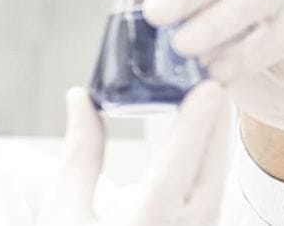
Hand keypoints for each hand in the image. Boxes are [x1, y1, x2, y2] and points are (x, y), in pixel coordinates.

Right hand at [39, 83, 232, 225]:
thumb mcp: (65, 207)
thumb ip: (80, 151)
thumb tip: (80, 98)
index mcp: (144, 221)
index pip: (179, 163)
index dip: (196, 123)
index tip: (208, 89)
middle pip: (210, 164)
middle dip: (213, 117)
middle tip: (208, 72)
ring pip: (218, 177)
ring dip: (215, 136)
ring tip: (207, 94)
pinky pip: (213, 191)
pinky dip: (210, 159)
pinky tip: (203, 135)